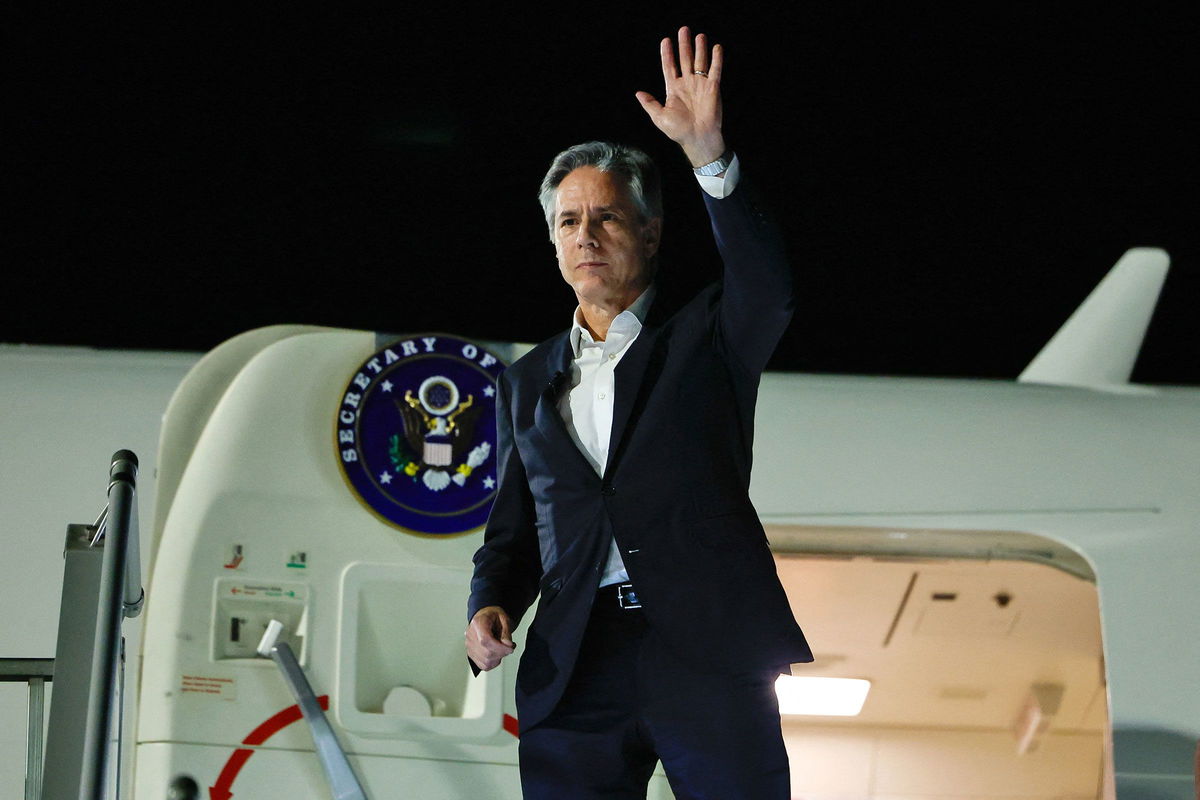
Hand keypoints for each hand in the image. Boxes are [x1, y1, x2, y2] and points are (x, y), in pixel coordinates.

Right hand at [466, 606, 514, 670]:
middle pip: (486, 653)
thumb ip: (506, 632)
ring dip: (498, 658)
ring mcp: (469, 645)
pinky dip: (493, 663)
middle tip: (509, 647)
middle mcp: (470, 635)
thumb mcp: (504, 618)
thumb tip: (507, 645)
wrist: (485, 616)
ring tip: (502, 649)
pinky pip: (483, 665)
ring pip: (485, 661)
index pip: (485, 640)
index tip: (510, 648)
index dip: (500, 647)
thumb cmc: (493, 616)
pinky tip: (496, 654)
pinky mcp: (471, 653)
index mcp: (478, 623)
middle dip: (502, 653)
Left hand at [635, 26, 726, 167]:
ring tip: (699, 35)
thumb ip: (650, 104)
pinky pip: (715, 70)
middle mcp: (687, 84)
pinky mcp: (712, 88)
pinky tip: (716, 47)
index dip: (667, 54)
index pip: (670, 67)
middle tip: (683, 30)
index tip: (666, 41)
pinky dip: (716, 59)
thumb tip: (638, 93)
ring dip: (700, 48)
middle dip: (684, 45)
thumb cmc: (678, 130)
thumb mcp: (659, 117)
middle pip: (685, 59)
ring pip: (700, 62)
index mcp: (674, 89)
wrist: (697, 138)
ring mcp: (700, 84)